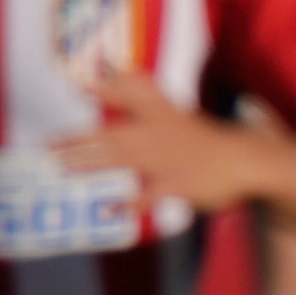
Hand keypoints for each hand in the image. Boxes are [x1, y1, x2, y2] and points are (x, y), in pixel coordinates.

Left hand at [55, 68, 265, 209]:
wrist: (244, 161)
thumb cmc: (211, 142)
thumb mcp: (182, 117)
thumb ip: (153, 110)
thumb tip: (127, 99)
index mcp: (163, 114)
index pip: (131, 94)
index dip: (103, 89)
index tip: (78, 86)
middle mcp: (157, 134)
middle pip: (111, 133)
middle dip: (78, 139)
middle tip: (50, 146)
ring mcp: (164, 160)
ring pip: (119, 159)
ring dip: (89, 163)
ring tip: (63, 167)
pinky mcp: (175, 184)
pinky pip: (146, 195)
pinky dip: (128, 203)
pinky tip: (110, 208)